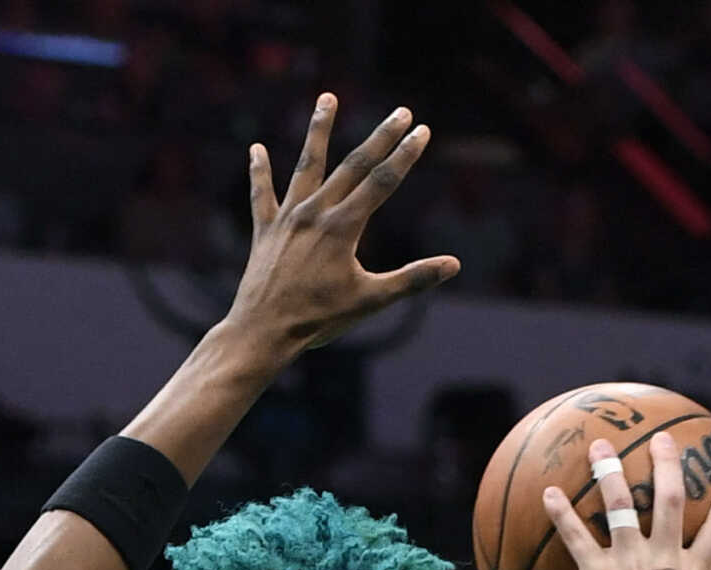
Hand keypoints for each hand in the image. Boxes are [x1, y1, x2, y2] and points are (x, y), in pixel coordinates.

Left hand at [222, 95, 458, 356]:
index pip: (382, 183)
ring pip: (307, 164)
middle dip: (380, 137)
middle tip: (401, 111)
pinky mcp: (266, 228)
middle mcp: (315, 212)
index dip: (405, 156)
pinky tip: (257, 148)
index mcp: (343, 227)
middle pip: (353, 165)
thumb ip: (413, 278)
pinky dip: (260, 171)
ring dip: (319, 130)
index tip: (423, 132)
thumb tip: (453, 265)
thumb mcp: (372, 300)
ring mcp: (288, 217)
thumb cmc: (320, 319)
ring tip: (328, 98)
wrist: (263, 331)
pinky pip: (263, 194)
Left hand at [544, 428, 710, 569]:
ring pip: (622, 509)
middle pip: (672, 504)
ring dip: (610, 474)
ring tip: (600, 446)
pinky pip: (577, 539)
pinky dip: (563, 515)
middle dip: (667, 466)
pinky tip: (549, 492)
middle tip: (663, 439)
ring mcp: (629, 568)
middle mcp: (663, 565)